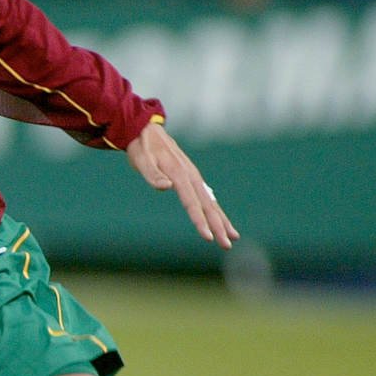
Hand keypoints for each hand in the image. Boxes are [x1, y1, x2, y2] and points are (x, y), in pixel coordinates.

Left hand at [124, 122, 237, 248]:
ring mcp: (194, 177)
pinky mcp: (192, 178)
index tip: (208, 237)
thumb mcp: (141, 160)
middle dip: (218, 226)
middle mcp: (191, 176)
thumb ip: (152, 174)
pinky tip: (222, 222)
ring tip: (233, 237)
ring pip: (211, 203)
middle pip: (208, 206)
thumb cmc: (142, 148)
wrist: (147, 130)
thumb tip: (166, 187)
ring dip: (222, 221)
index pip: (192, 203)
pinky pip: (207, 198)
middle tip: (226, 245)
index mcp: (180, 174)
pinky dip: (216, 211)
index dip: (200, 221)